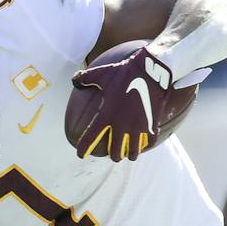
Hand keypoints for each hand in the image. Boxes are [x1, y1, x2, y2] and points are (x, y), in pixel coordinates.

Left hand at [66, 41, 208, 161]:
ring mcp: (137, 127)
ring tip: (128, 153)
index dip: (83, 150)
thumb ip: (85, 78)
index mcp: (105, 116)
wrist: (149, 70)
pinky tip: (143, 144)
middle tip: (113, 153)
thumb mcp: (101, 73)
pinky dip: (145, 146)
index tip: (81, 155)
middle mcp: (120, 126)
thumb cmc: (123, 72)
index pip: (89, 140)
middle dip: (113, 155)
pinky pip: (148, 143)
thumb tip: (74, 79)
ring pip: (132, 152)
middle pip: (115, 153)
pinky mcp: (151, 124)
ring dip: (129, 154)